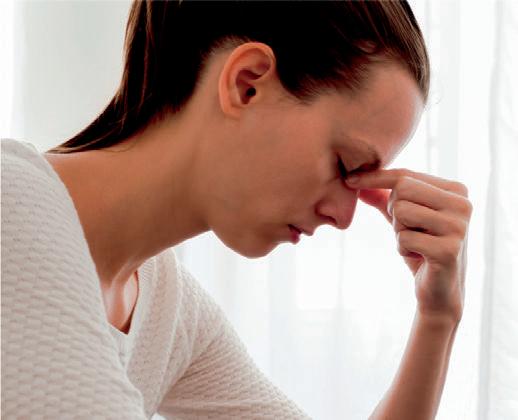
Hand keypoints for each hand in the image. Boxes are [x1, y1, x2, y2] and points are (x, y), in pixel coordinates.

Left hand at [346, 169, 472, 322]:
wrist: (439, 291)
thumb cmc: (421, 249)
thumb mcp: (402, 218)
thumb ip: (382, 197)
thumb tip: (354, 179)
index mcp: (456, 190)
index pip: (406, 175)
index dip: (375, 177)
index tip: (350, 180)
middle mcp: (462, 204)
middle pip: (402, 190)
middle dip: (393, 211)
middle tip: (409, 230)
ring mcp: (458, 227)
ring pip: (401, 211)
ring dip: (399, 231)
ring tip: (416, 243)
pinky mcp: (448, 249)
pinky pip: (404, 238)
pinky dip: (403, 249)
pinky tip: (420, 257)